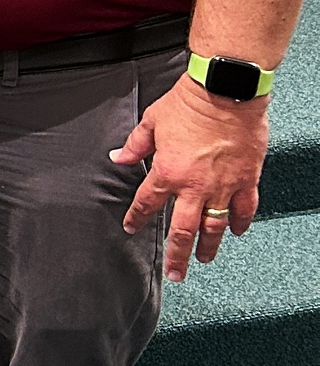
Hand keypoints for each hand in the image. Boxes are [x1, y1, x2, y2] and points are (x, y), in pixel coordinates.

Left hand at [110, 77, 267, 280]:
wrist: (226, 91)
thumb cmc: (188, 103)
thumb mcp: (152, 121)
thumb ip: (135, 145)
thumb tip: (117, 157)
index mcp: (166, 172)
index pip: (146, 203)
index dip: (137, 218)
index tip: (131, 228)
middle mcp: (194, 186)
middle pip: (182, 230)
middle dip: (177, 255)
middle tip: (175, 274)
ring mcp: (223, 186)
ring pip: (215, 226)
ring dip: (208, 247)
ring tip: (203, 260)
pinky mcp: (247, 179)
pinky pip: (245, 209)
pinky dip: (241, 223)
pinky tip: (236, 233)